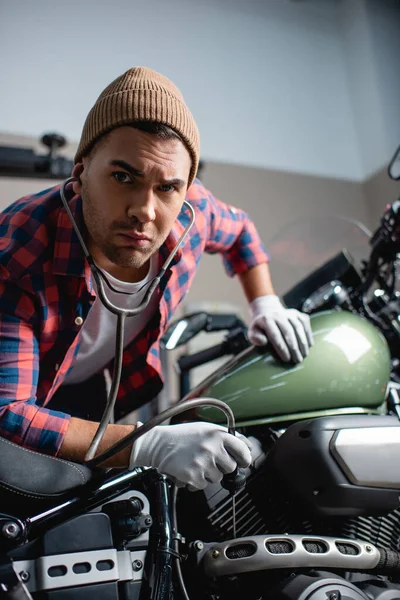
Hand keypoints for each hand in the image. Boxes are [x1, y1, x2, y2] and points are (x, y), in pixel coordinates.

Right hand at [129, 422, 251, 490]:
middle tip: (210, 460)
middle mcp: (212, 447)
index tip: (243, 462)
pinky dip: (197, 481)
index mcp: (218, 434)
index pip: (243, 450)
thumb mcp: (206, 429)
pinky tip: (189, 470)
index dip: (244, 458)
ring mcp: (203, 462)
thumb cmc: (182, 436)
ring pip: (217, 478)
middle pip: (231, 467)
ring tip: (196, 462)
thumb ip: (226, 437)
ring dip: (208, 474)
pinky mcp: (193, 475)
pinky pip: (203, 485)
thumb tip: (246, 446)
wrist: (159, 444)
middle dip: (222, 467)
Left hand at [248, 295, 312, 362]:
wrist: (267, 311)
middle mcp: (278, 315)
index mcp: (266, 320)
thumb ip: (255, 338)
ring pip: (298, 327)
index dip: (282, 347)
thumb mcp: (252, 332)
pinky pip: (305, 323)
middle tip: (297, 360)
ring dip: (302, 342)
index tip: (286, 359)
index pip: (275, 334)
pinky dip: (308, 334)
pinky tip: (309, 345)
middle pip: (288, 331)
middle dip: (294, 347)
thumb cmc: (260, 327)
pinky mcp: (297, 313)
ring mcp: (289, 313)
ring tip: (304, 355)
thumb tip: (263, 342)